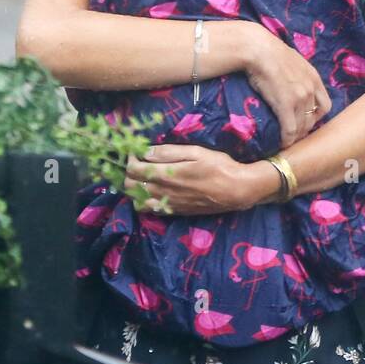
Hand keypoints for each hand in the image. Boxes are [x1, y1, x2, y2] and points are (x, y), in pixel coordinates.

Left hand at [125, 144, 259, 214]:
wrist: (236, 191)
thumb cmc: (218, 166)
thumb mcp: (196, 152)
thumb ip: (168, 152)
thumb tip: (146, 151)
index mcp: (165, 174)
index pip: (133, 168)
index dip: (129, 158)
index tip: (135, 151)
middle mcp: (162, 192)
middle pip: (130, 186)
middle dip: (128, 173)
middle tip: (138, 163)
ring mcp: (167, 204)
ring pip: (136, 201)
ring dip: (135, 189)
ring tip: (144, 179)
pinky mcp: (174, 212)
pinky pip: (150, 210)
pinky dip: (146, 201)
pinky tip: (154, 192)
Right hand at [244, 26, 331, 145]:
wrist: (258, 49)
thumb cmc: (270, 52)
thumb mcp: (293, 61)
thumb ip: (298, 73)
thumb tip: (291, 80)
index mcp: (314, 78)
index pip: (325, 105)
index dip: (316, 116)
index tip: (306, 121)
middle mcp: (310, 89)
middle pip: (314, 118)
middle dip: (305, 129)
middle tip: (295, 135)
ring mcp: (300, 97)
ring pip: (302, 126)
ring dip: (296, 136)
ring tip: (288, 141)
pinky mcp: (285, 104)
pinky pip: (290, 129)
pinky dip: (287, 139)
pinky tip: (282, 144)